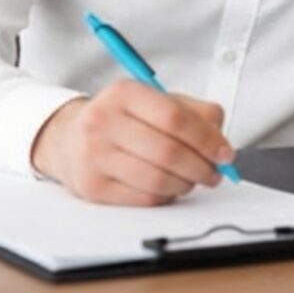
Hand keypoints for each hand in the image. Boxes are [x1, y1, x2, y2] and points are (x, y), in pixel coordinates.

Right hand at [28, 80, 233, 205]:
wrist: (68, 138)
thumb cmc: (122, 120)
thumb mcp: (154, 101)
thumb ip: (194, 113)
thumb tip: (221, 142)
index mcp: (123, 93)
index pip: (175, 118)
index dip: (207, 139)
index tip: (225, 153)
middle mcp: (103, 121)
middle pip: (169, 152)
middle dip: (202, 167)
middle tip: (214, 173)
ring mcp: (94, 156)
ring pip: (158, 180)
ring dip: (186, 184)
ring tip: (191, 179)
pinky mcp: (92, 187)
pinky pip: (145, 199)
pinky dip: (166, 196)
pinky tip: (168, 187)